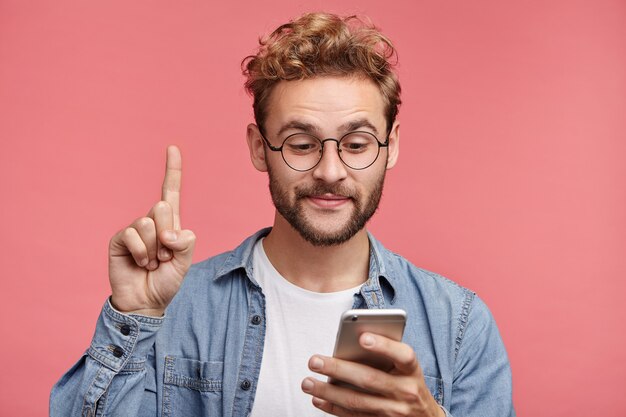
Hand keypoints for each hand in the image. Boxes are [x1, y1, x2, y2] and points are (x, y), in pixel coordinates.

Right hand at [108, 145, 195, 315]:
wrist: (146, 302)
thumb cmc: (166, 281)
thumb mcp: (185, 262)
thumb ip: (185, 243)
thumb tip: (169, 230)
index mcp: (170, 223)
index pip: (171, 192)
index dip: (172, 170)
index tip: (172, 147)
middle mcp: (152, 221)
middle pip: (162, 207)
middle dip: (168, 237)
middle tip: (164, 257)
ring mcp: (134, 229)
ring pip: (148, 222)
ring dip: (154, 249)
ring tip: (151, 263)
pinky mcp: (119, 238)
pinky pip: (133, 234)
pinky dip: (140, 252)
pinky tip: (139, 263)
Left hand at [301, 333, 443, 416]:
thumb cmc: (408, 382)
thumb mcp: (407, 367)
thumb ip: (387, 353)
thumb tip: (352, 342)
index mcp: (412, 370)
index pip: (402, 355)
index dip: (383, 346)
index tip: (362, 337)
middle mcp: (406, 391)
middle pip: (369, 379)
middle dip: (338, 369)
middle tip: (314, 361)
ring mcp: (393, 411)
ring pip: (356, 401)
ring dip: (328, 392)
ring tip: (307, 382)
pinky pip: (354, 416)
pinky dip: (333, 408)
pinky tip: (318, 399)